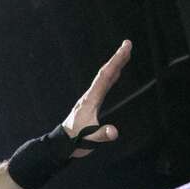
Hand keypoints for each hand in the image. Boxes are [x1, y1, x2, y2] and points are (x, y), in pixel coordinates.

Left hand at [61, 40, 131, 156]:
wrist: (62, 144)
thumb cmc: (75, 141)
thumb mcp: (89, 139)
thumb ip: (101, 135)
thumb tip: (114, 132)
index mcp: (90, 101)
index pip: (105, 77)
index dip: (115, 62)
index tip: (125, 48)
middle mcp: (89, 97)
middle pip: (105, 74)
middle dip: (117, 59)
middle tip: (127, 44)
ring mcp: (90, 100)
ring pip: (104, 79)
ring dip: (115, 65)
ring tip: (125, 54)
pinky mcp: (91, 104)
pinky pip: (104, 86)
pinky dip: (111, 76)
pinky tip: (116, 73)